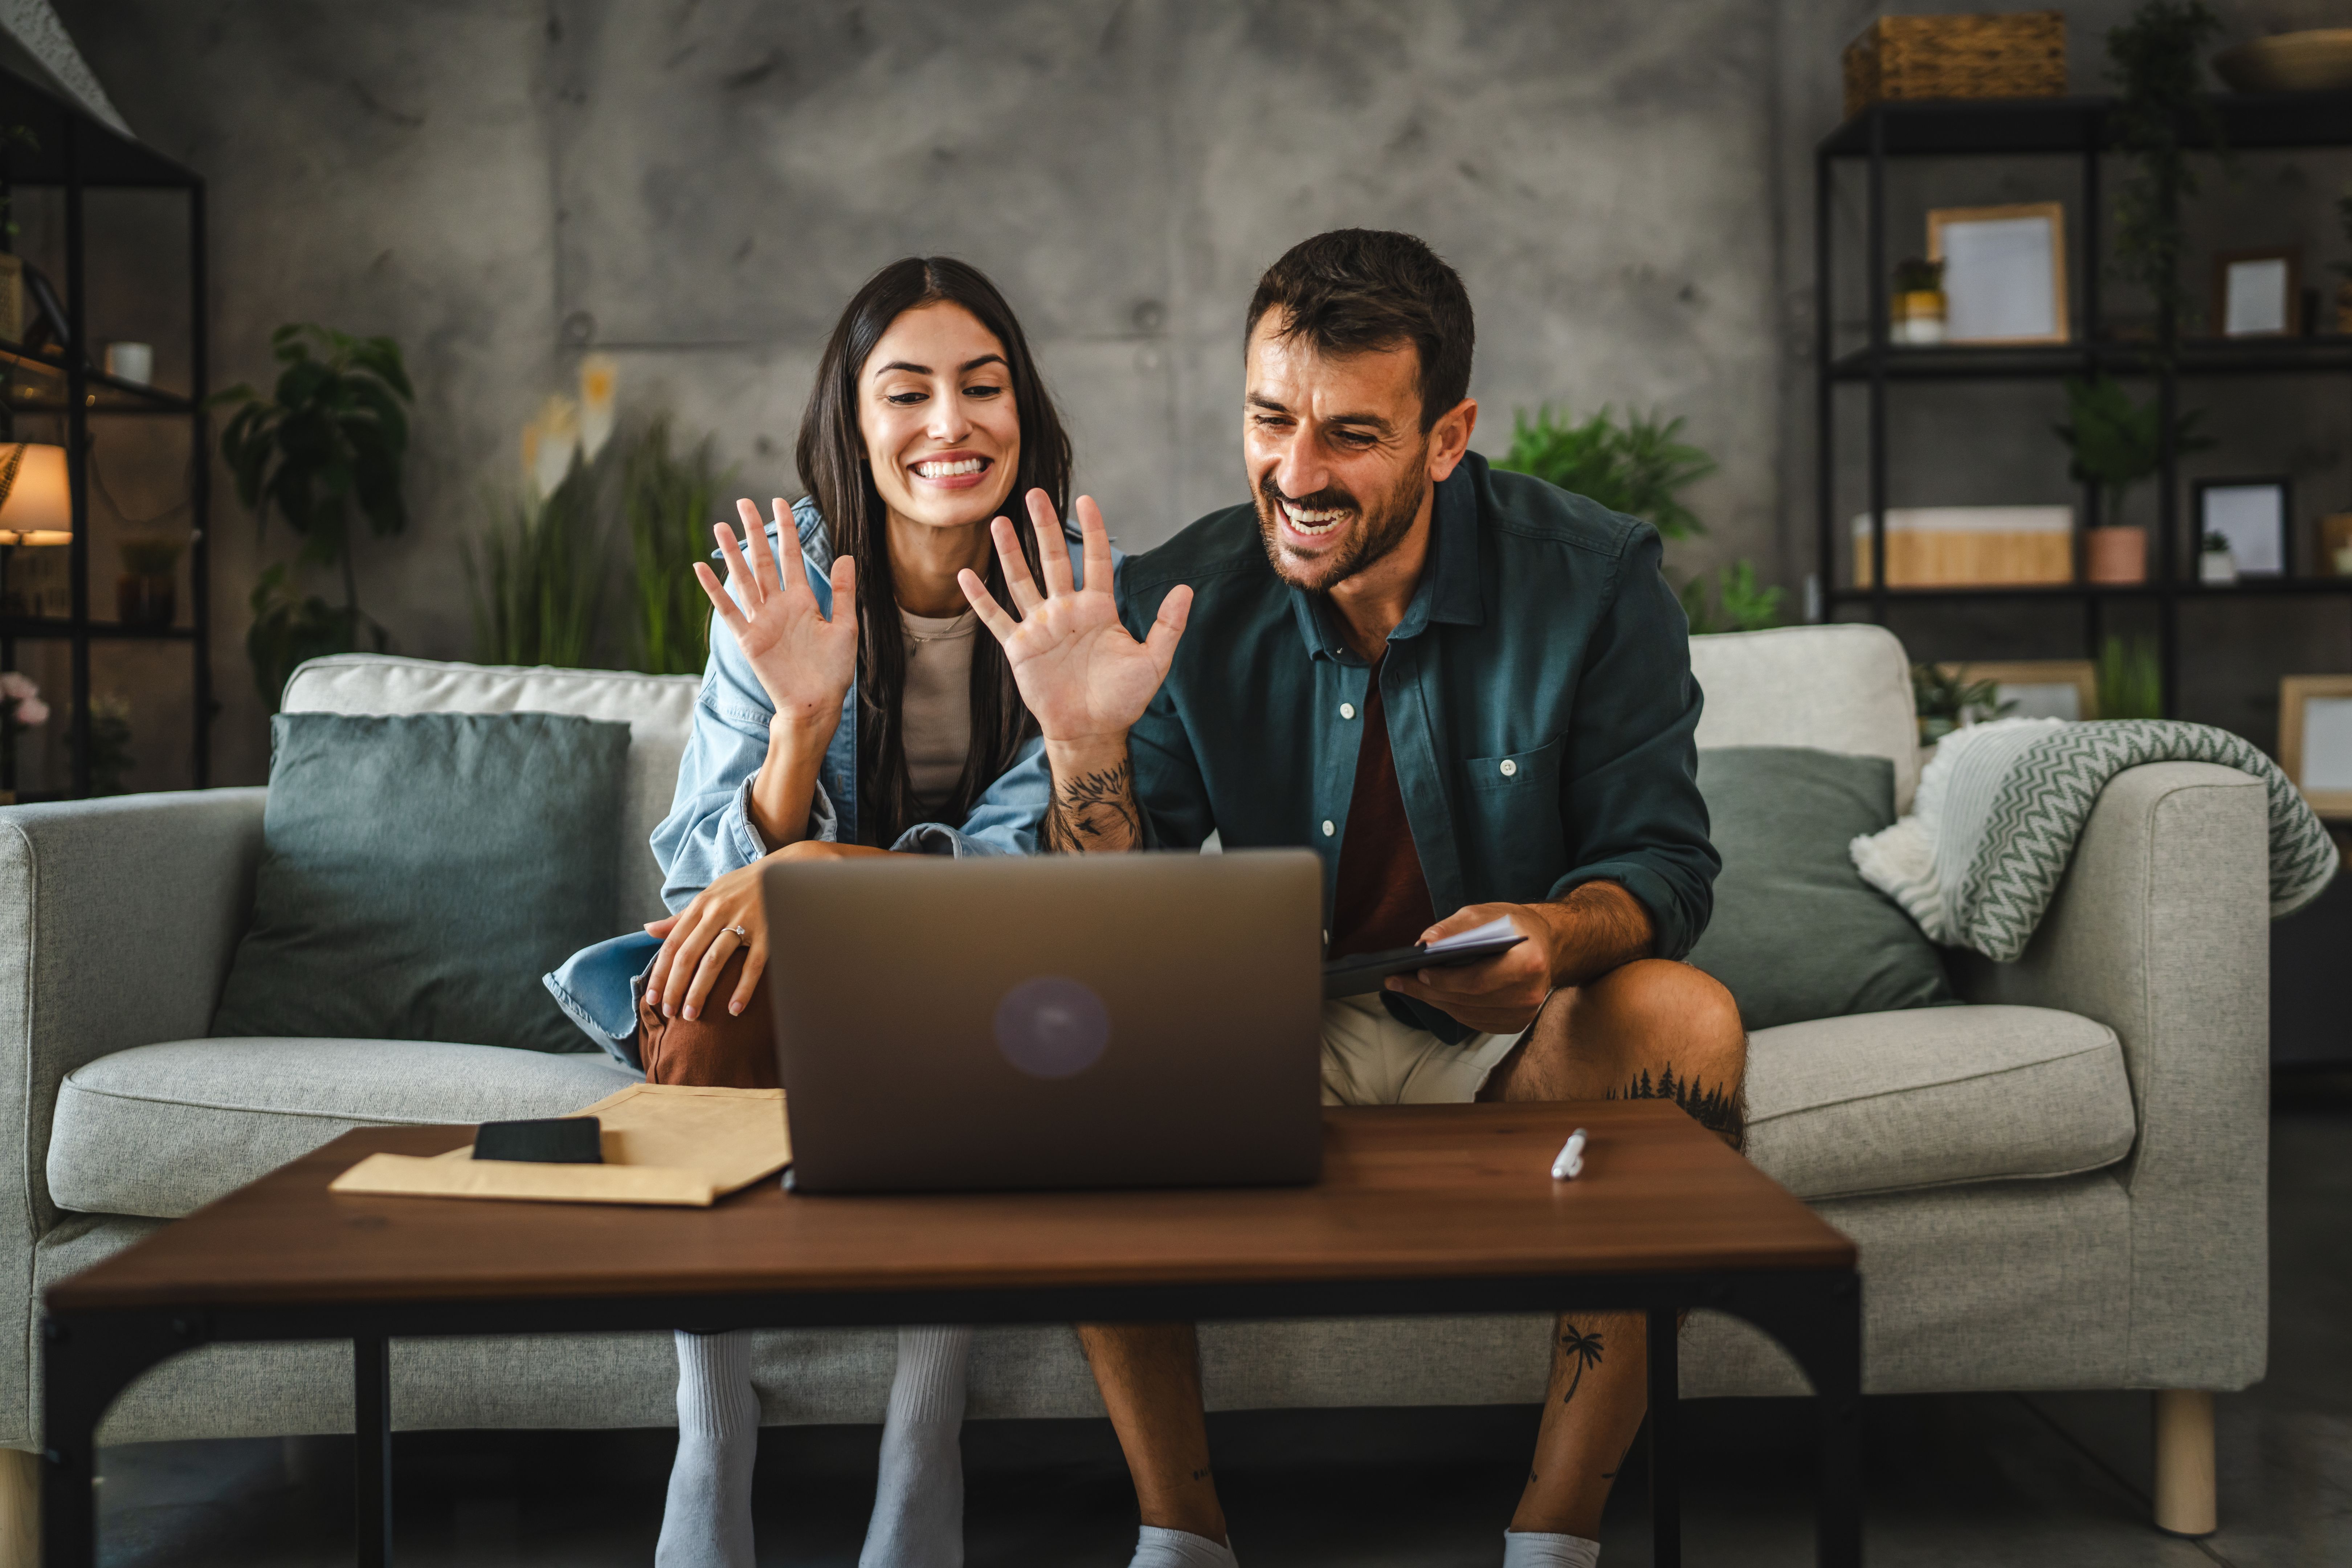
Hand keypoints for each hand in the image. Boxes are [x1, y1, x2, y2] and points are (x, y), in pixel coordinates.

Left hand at [643, 842, 894, 1020]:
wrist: (787, 871)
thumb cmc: (744, 886)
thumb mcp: (710, 895)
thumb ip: (681, 917)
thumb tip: (648, 929)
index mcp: (702, 904)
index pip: (673, 944)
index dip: (660, 973)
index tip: (652, 998)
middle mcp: (719, 912)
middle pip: (689, 955)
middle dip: (675, 987)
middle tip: (670, 1012)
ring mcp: (744, 921)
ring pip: (714, 962)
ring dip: (700, 991)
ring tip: (692, 1015)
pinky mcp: (768, 931)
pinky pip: (752, 965)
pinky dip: (742, 989)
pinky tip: (734, 1010)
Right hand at [695, 498, 857, 732]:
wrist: (817, 704)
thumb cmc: (833, 670)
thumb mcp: (845, 627)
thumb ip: (843, 592)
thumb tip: (845, 556)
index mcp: (803, 600)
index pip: (791, 556)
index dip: (785, 530)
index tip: (779, 503)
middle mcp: (779, 605)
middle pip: (763, 560)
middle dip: (754, 531)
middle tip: (744, 502)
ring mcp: (761, 620)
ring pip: (743, 578)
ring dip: (731, 553)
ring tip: (720, 525)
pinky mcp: (749, 639)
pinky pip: (728, 610)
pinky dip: (714, 590)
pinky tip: (701, 569)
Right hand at [959, 491, 1191, 748]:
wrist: (1092, 730)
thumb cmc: (1123, 697)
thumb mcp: (1154, 661)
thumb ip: (1168, 625)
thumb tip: (1186, 589)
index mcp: (1098, 608)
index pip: (1095, 560)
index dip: (1091, 530)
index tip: (1086, 500)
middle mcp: (1066, 610)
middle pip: (1053, 560)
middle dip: (1044, 528)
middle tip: (1035, 494)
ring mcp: (1040, 626)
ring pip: (1021, 581)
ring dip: (1009, 552)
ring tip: (999, 521)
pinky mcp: (1019, 647)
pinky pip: (996, 618)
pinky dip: (980, 599)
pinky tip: (966, 575)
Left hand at [1384, 902, 1566, 1034]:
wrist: (1546, 945)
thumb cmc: (1514, 926)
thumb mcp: (1487, 914)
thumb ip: (1456, 927)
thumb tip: (1425, 943)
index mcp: (1528, 964)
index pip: (1477, 980)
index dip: (1444, 980)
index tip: (1416, 972)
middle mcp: (1529, 995)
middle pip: (1467, 1000)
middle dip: (1427, 990)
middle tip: (1396, 981)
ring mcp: (1523, 1014)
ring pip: (1466, 1013)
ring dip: (1435, 1000)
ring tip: (1407, 986)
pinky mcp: (1515, 1023)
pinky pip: (1473, 1020)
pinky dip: (1451, 1007)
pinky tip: (1433, 995)